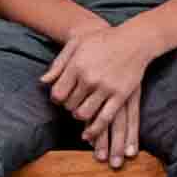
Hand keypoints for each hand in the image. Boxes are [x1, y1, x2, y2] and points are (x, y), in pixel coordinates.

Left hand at [43, 22, 146, 154]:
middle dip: (69, 106)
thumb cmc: (102, 40)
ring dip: (79, 117)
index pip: (57, 93)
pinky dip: (95, 130)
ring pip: (84, 114)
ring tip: (81, 112)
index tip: (60, 98)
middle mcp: (89, 78)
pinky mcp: (121, 96)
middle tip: (72, 104)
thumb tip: (43, 82)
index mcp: (77, 66)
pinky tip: (88, 135)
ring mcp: (106, 88)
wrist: (134, 40)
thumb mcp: (76, 44)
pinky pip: (104, 118)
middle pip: (70, 104)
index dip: (56, 99)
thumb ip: (59, 64)